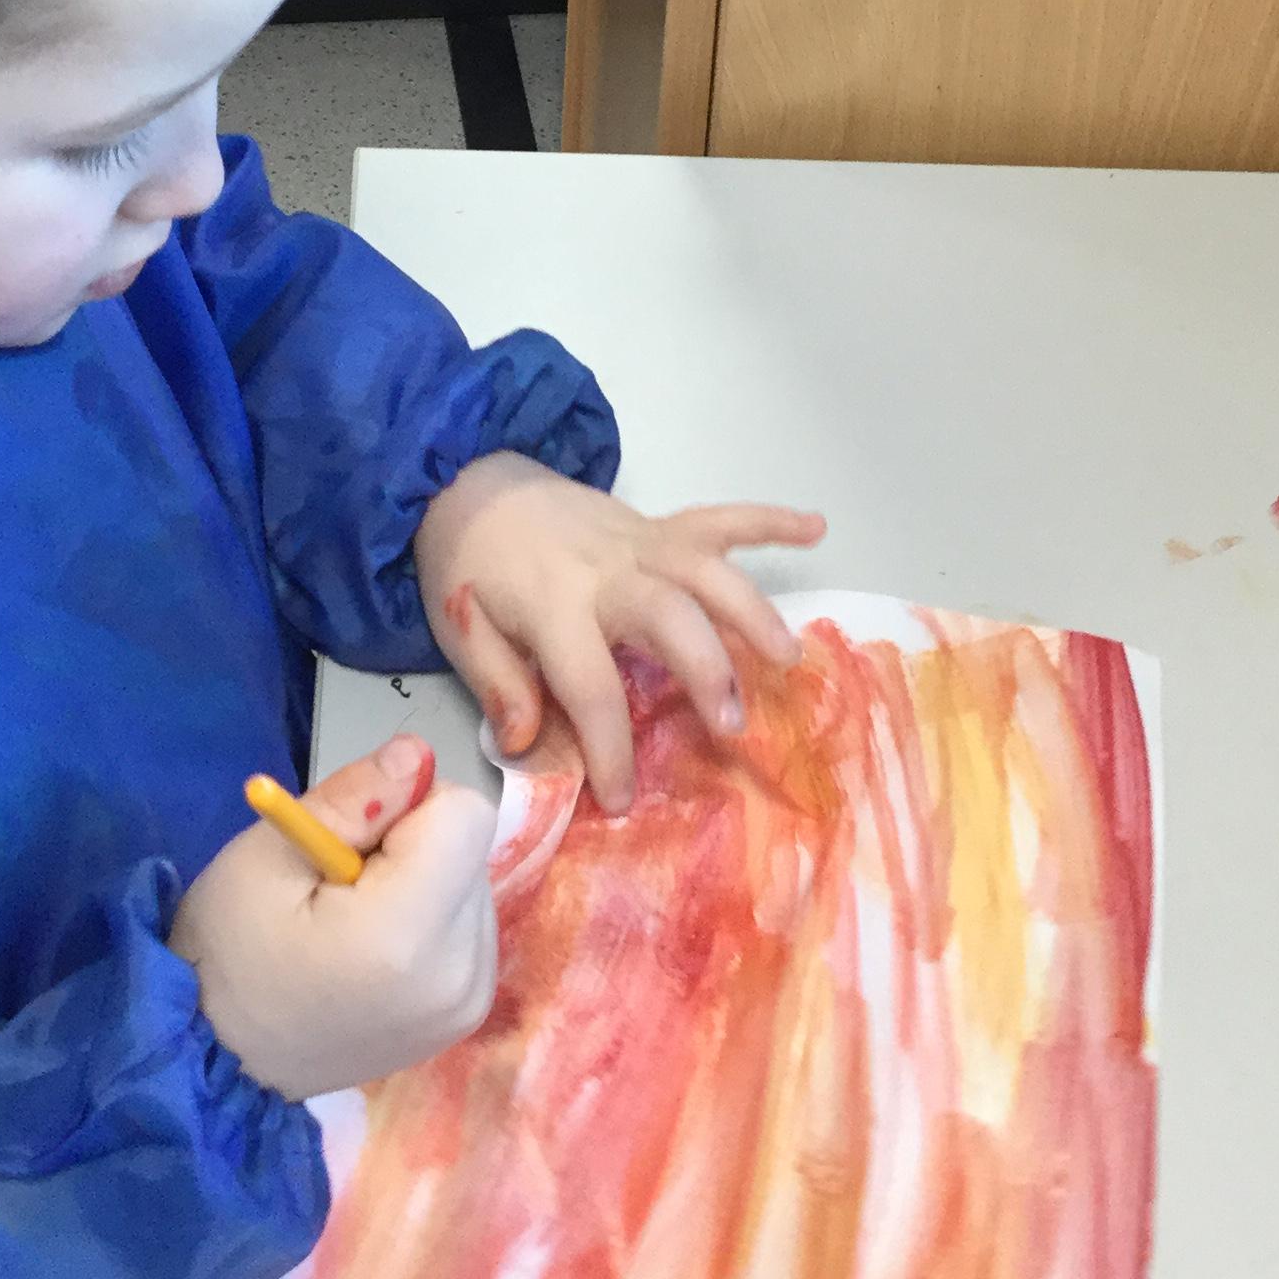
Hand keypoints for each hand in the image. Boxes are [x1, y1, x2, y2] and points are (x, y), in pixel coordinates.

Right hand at [169, 737, 497, 1099]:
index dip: (407, 808)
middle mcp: (457, 974)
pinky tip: (374, 950)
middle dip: (412, 848)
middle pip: (469, 849)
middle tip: (339, 887)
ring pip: (473, 884)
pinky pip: (470, 927)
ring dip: (423, 884)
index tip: (351, 843)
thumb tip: (415, 754)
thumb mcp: (267, 855)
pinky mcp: (466, 1014)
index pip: (465, 815)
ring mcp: (467, 1002)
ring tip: (351, 923)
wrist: (218, 1060)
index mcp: (406, 937)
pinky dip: (430, 921)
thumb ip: (351, 798)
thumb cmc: (226, 954)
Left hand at [414, 455, 826, 814]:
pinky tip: (817, 527)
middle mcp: (607, 572)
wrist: (467, 478)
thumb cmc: (466, 566)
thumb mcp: (460, 630)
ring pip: (708, 570)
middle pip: (670, 617)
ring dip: (752, 611)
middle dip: (707, 670)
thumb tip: (529, 746)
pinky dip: (770, 518)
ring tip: (788, 659)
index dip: (609, 749)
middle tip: (733, 725)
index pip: (590, 688)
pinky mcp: (657, 524)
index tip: (622, 800)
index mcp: (553, 608)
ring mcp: (639, 542)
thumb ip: (498, 685)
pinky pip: (720, 516)